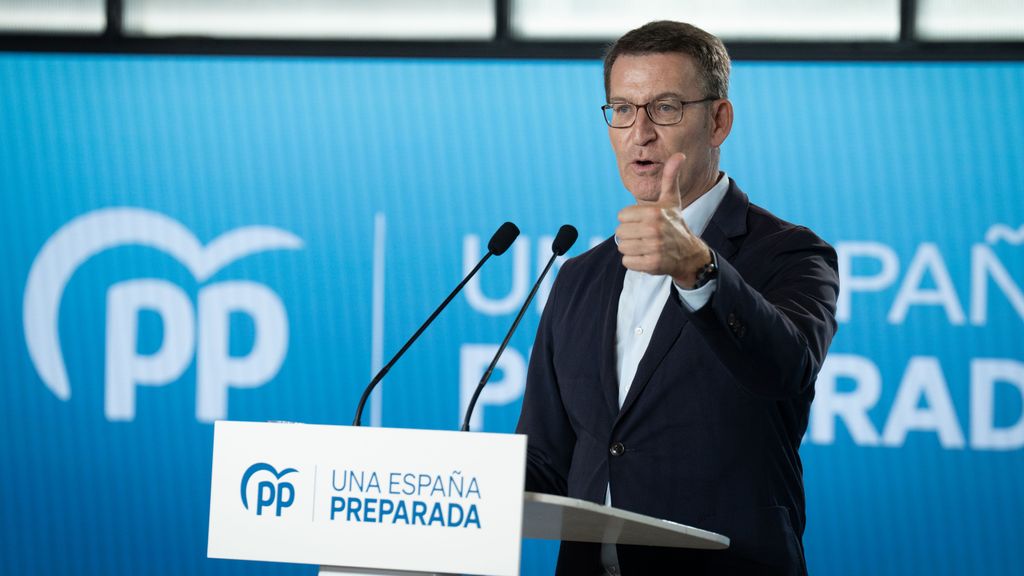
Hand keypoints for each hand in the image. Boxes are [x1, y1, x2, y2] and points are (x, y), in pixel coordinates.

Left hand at [615, 153, 712, 287]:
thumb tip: (679, 155)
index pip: (621, 216)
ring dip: (632, 248)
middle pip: (620, 232)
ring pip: (622, 247)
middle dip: (630, 235)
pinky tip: (647, 257)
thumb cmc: (675, 223)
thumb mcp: (671, 200)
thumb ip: (670, 177)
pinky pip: (627, 262)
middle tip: (645, 235)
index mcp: (654, 212)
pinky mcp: (652, 264)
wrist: (688, 253)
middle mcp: (654, 229)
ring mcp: (653, 247)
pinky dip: (634, 262)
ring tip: (646, 246)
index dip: (630, 220)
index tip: (644, 222)